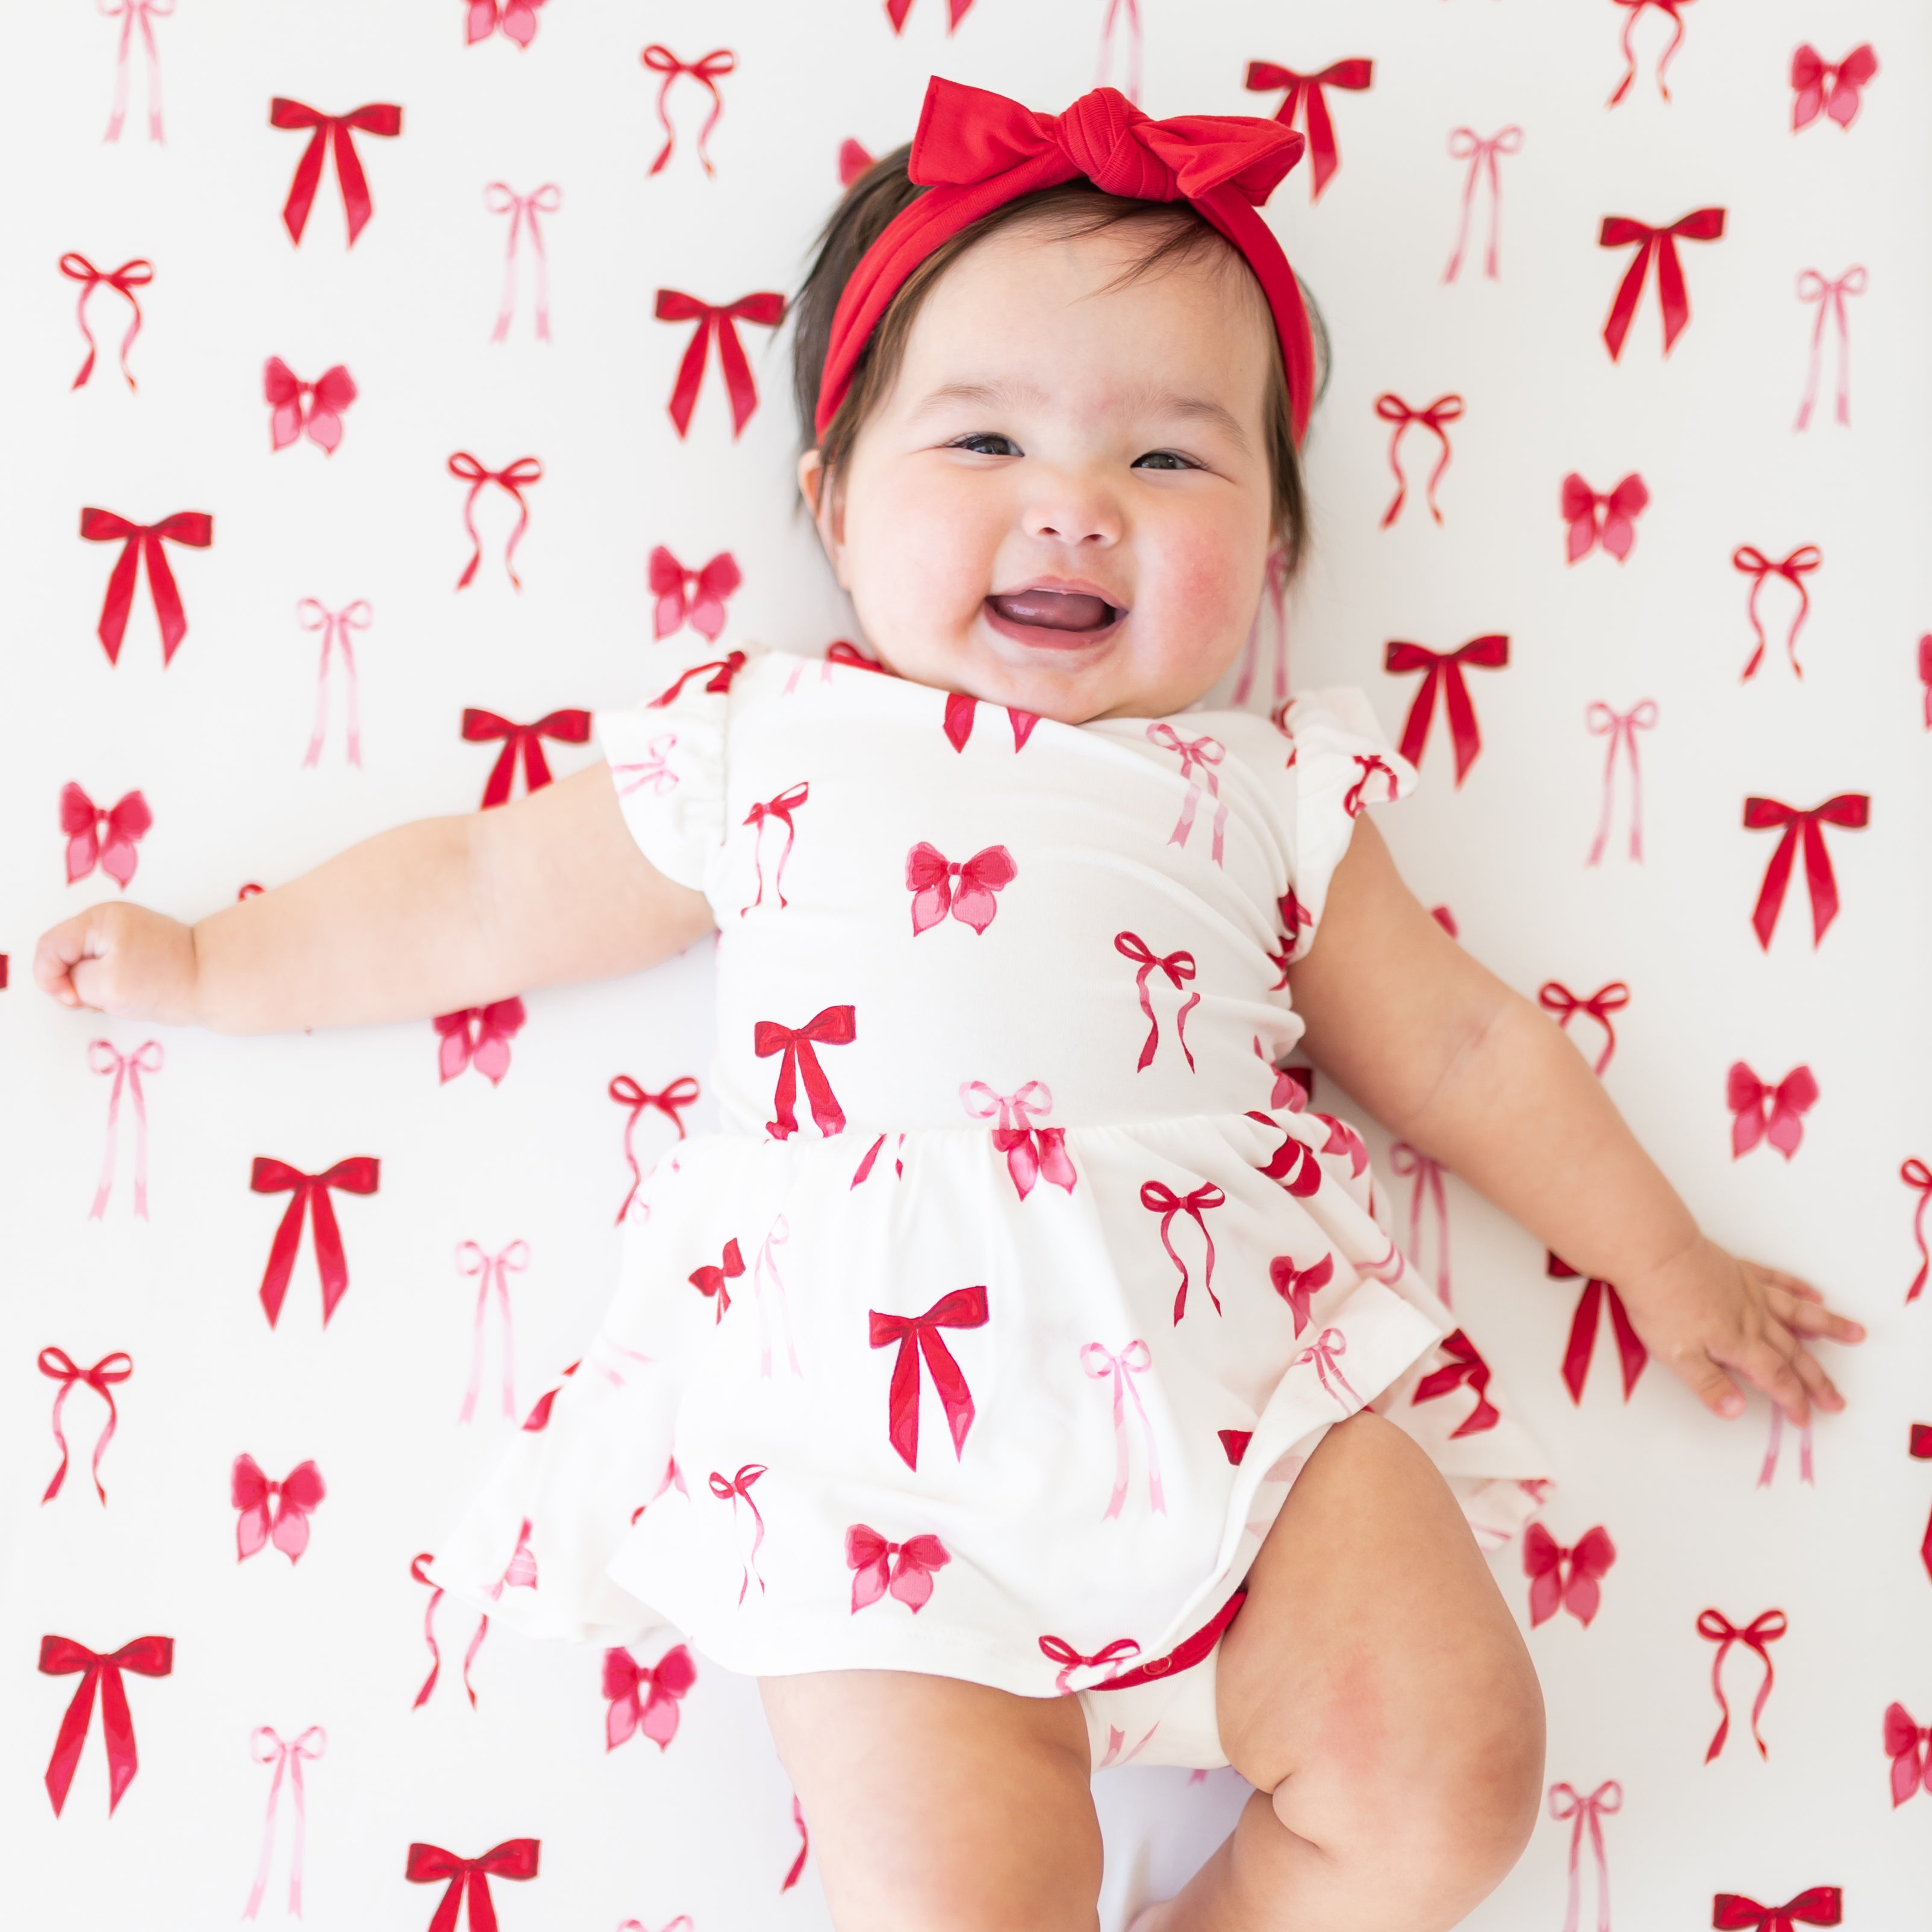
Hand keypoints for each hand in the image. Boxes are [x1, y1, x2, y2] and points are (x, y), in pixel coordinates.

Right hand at [34, 900, 198, 1024]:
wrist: (214, 982)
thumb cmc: (166, 983)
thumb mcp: (107, 986)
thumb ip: (72, 979)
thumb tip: (65, 980)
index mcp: (99, 920)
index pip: (49, 946)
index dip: (50, 977)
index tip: (74, 1002)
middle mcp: (107, 920)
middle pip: (62, 954)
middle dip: (70, 983)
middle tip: (96, 1003)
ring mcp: (120, 933)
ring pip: (80, 965)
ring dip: (89, 988)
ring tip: (117, 999)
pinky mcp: (131, 950)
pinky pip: (101, 969)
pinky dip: (105, 986)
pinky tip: (126, 995)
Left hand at [1619, 1233, 1864, 1426]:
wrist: (1653, 1251)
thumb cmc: (1659, 1302)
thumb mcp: (1677, 1356)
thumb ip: (1709, 1385)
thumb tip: (1737, 1411)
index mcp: (1738, 1343)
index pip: (1775, 1379)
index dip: (1793, 1401)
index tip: (1806, 1418)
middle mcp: (1752, 1318)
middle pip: (1793, 1354)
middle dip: (1817, 1380)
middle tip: (1837, 1400)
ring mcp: (1748, 1292)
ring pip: (1798, 1313)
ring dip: (1828, 1327)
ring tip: (1856, 1335)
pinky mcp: (1739, 1270)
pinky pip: (1777, 1280)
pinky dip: (1798, 1288)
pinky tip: (1814, 1293)